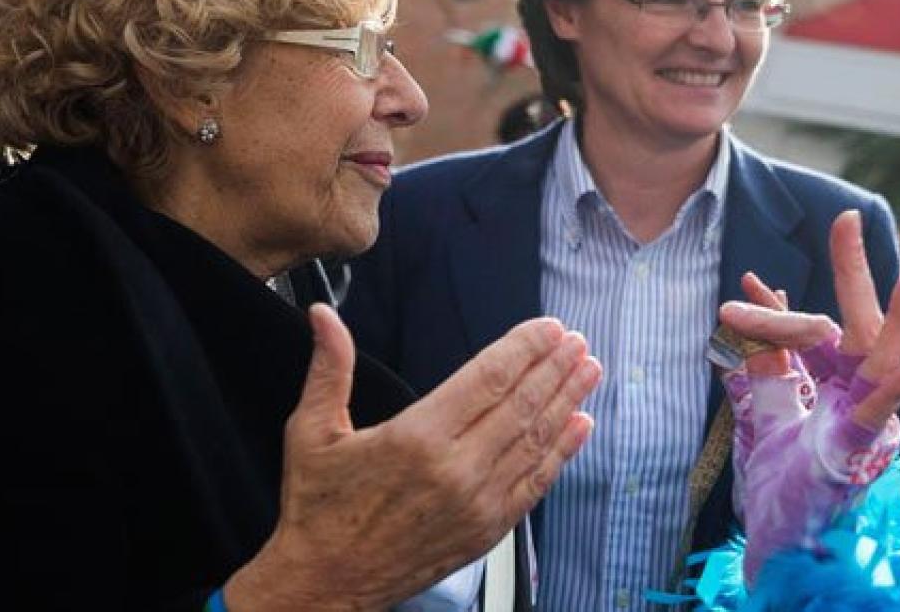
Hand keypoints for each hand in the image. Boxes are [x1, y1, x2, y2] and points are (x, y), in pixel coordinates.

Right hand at [224, 305, 600, 611]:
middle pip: (521, 404)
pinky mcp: (487, 531)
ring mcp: (477, 502)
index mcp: (416, 437)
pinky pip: (535, 483)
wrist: (324, 584)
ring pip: (535, 440)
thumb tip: (322, 315)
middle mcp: (455, 469)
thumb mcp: (311, 431)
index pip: (487, 378)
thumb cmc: (317, 509)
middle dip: (555, 367)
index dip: (523, 348)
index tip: (547, 328)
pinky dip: (562, 452)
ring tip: (588, 370)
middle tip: (578, 340)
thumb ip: (328, 368)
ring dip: (567, 400)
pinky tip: (580, 425)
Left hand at [716, 209, 899, 580]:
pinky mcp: (864, 443)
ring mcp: (863, 413)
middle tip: (846, 219)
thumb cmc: (783, 475)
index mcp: (830, 377)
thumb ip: (764, 355)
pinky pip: (886, 410)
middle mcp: (852, 388)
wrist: (781, 535)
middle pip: (854, 319)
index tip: (750, 284)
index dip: (775, 312)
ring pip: (886, 354)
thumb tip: (756, 291)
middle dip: (853, 269)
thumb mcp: (765, 405)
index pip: (805, 330)